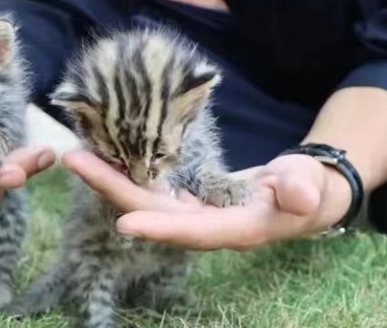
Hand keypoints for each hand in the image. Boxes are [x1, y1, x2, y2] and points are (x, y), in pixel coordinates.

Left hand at [62, 150, 352, 249]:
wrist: (302, 194)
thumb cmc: (309, 190)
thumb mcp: (311, 187)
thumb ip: (303, 189)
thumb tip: (295, 194)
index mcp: (236, 229)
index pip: (194, 232)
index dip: (161, 229)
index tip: (123, 224)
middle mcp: (207, 226)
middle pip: (154, 213)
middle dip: (114, 189)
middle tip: (75, 160)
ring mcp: (195, 213)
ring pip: (148, 201)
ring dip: (113, 180)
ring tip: (79, 155)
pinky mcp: (192, 201)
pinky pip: (155, 191)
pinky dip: (132, 174)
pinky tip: (110, 157)